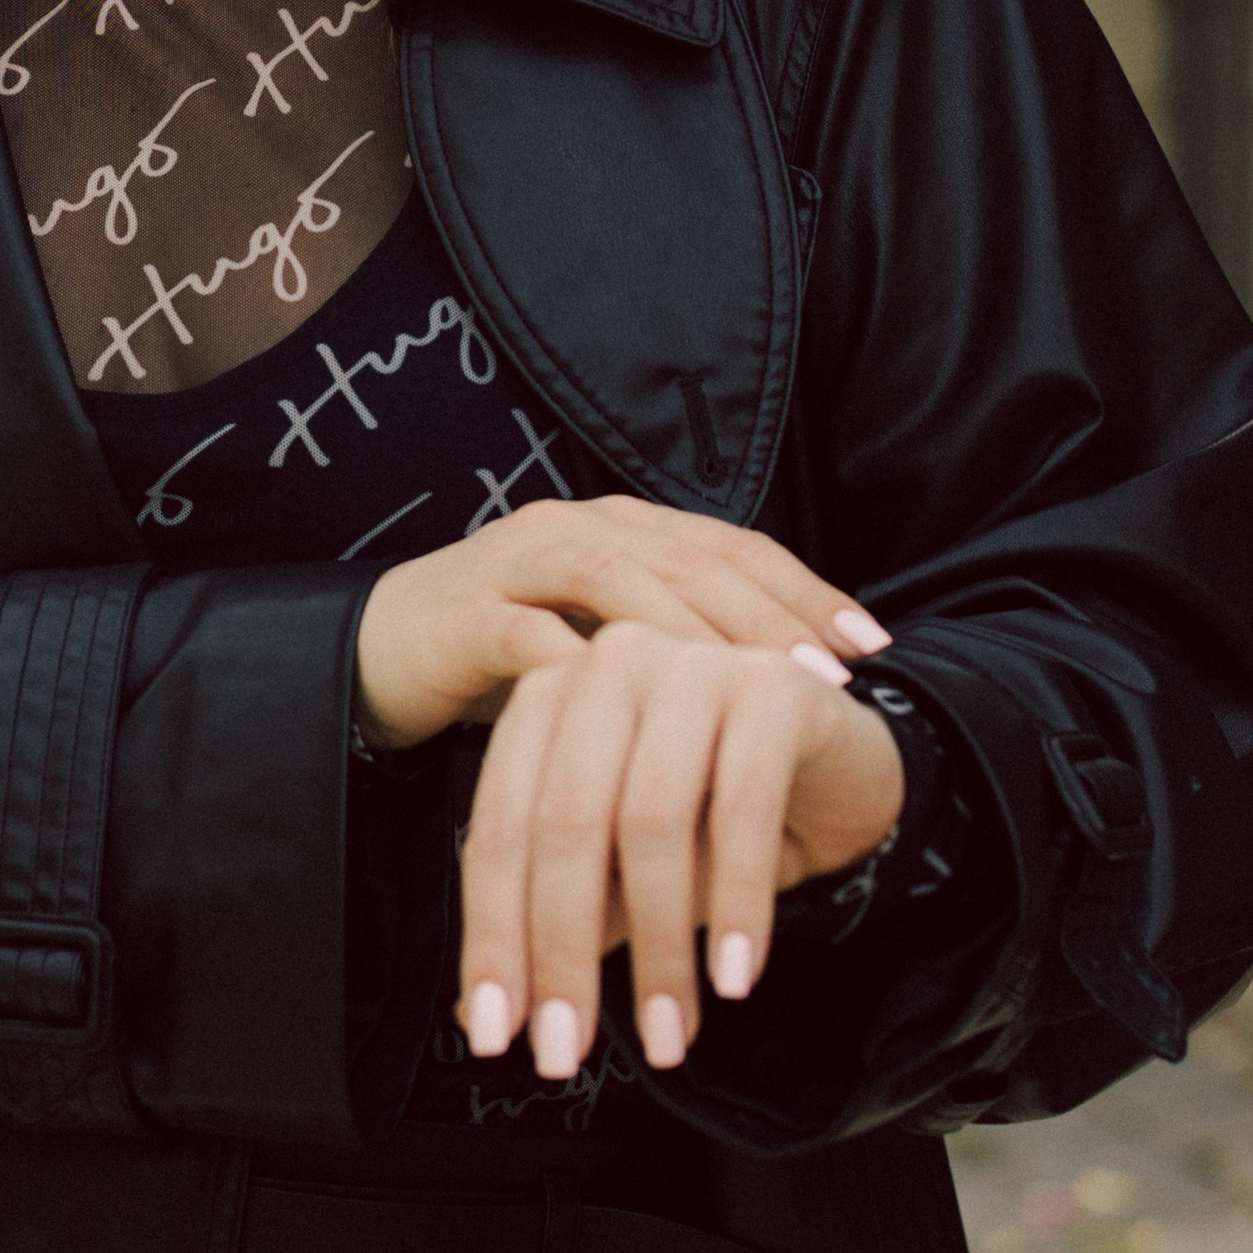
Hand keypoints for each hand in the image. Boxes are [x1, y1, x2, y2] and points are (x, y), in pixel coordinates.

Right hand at [352, 496, 887, 753]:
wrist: (380, 654)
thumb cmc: (510, 658)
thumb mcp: (609, 647)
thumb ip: (679, 651)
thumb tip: (786, 695)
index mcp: (624, 528)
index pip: (733, 548)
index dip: (805, 590)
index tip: (873, 645)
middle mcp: (579, 528)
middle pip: (692, 559)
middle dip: (769, 619)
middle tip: (833, 676)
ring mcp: (520, 561)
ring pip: (625, 585)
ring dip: (699, 640)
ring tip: (756, 693)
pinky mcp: (471, 613)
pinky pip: (541, 641)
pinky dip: (598, 680)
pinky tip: (644, 724)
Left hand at [454, 625, 904, 1079]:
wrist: (841, 770)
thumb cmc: (718, 821)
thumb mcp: (626, 875)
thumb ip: (559, 924)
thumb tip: (479, 1019)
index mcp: (550, 698)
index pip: (501, 827)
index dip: (493, 938)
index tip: (499, 1037)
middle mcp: (610, 665)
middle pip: (565, 823)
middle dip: (562, 954)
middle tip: (565, 1056)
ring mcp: (691, 664)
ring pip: (651, 822)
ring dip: (658, 949)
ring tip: (670, 1038)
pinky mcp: (772, 685)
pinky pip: (744, 807)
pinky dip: (736, 904)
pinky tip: (735, 979)